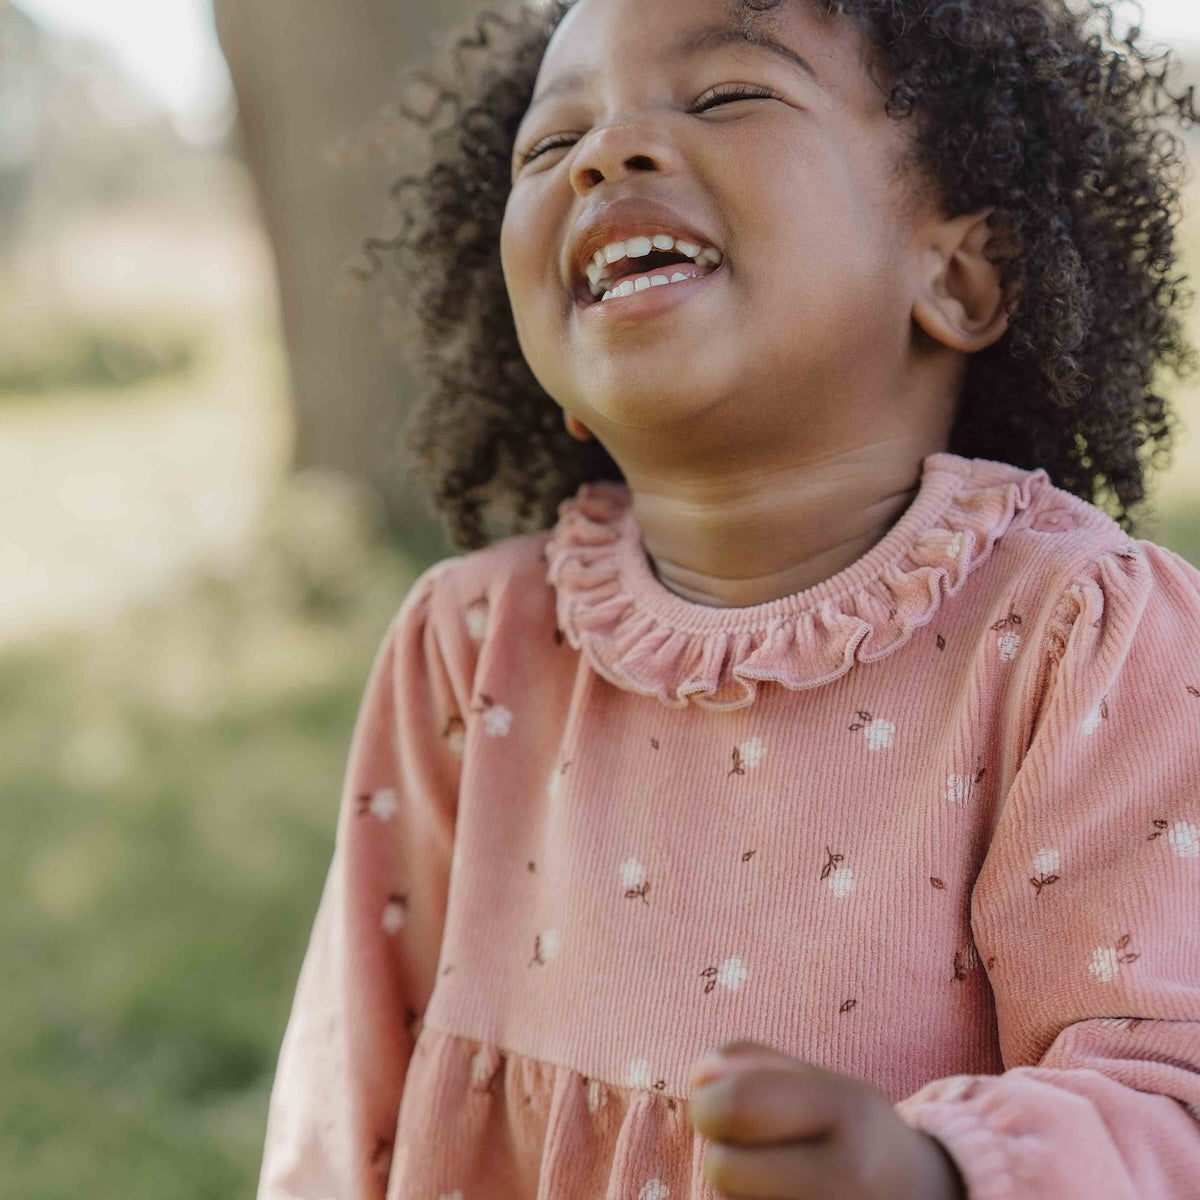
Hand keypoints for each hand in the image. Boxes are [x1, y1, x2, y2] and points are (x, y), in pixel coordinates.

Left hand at [686, 1040, 966, 1199]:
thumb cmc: (855, 1134)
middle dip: (719, 1154)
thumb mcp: (821, 1082)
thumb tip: (698, 1076)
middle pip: (722, 1168)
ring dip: (738, 1192)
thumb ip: (752, 1063)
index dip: (706, 1104)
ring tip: (782, 1182)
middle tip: (746, 1150)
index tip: (715, 1106)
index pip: (735, 1105)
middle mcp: (849, 1178)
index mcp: (848, 1111)